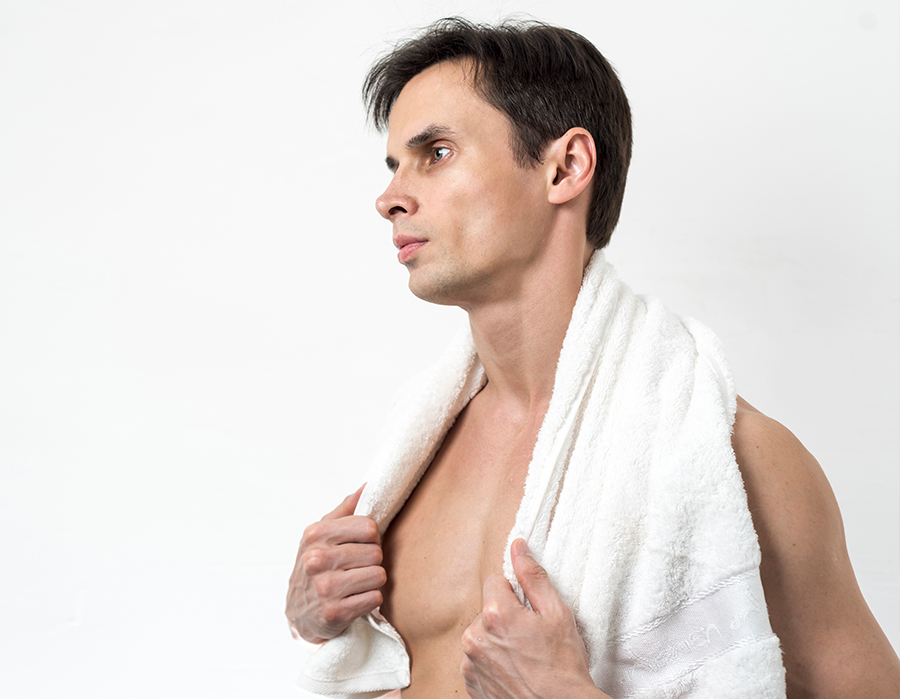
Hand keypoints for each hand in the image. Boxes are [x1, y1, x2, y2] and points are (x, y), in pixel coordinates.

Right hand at [285, 484, 385, 643]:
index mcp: (315, 535)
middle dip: (372, 561)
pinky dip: (370, 600)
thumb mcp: (323, 534)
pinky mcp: (334, 613)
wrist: (300, 613)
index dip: (371, 537)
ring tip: (357, 583)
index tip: (361, 544)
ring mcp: (324, 588)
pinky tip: (354, 599)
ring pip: (378, 575)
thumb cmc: (318, 566)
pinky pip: (374, 598)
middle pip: (375, 552)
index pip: (369, 527)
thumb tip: (369, 484)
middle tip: (357, 567)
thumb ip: (347, 509)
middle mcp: (316, 559)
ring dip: (373, 581)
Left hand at [460, 539, 609, 698]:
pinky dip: (491, 661)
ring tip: (523, 656)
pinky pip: (477, 658)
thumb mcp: (557, 613)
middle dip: (505, 616)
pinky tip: (513, 670)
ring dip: (497, 639)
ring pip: (481, 633)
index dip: (516, 594)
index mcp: (495, 614)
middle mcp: (475, 636)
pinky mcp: (470, 681)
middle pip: (487, 608)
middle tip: (530, 636)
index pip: (495, 581)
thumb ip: (533, 576)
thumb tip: (518, 547)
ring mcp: (470, 662)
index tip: (529, 612)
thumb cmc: (562, 666)